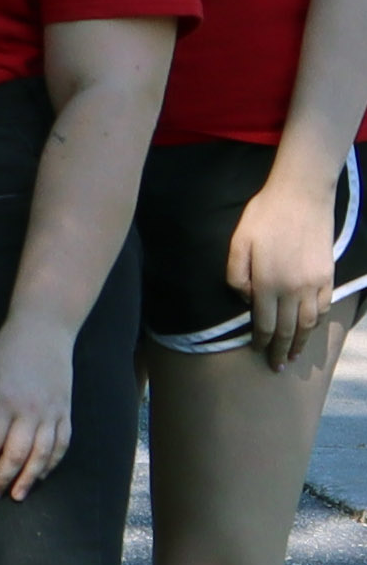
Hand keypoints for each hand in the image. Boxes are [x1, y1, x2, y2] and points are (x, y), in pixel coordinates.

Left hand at [0, 315, 76, 498]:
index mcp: (3, 401)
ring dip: (29, 478)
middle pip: (16, 455)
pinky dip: (52, 463)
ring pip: (42, 455)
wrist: (43, 333)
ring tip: (16, 495)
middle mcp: (30, 411)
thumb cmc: (3, 352)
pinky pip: (62, 445)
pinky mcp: (66, 413)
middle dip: (2, 478)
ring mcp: (52, 413)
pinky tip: (42, 475)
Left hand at [228, 176, 343, 368]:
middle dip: (281, 351)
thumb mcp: (237, 242)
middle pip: (288, 329)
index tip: (258, 353)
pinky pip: (323, 306)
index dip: (261, 342)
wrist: (301, 196)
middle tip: (277, 368)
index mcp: (267, 283)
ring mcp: (314, 283)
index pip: (265, 324)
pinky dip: (316, 322)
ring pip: (309, 322)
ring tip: (294, 356)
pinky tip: (311, 328)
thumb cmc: (263, 216)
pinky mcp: (327, 275)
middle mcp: (293, 288)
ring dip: (302, 342)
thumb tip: (244, 301)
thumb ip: (236, 275)